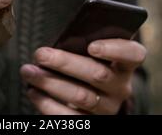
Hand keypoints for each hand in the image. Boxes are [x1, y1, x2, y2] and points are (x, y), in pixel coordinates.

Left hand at [20, 39, 145, 114]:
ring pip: (81, 96)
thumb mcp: (89, 50)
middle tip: (40, 54)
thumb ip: (83, 42)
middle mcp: (121, 87)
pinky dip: (47, 104)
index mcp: (125, 63)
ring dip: (50, 82)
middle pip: (98, 74)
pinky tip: (32, 91)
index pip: (133, 54)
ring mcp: (107, 107)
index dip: (114, 49)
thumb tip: (62, 39)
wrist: (88, 92)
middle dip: (65, 63)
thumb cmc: (85, 61)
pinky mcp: (91, 122)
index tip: (92, 46)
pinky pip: (69, 117)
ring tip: (28, 71)